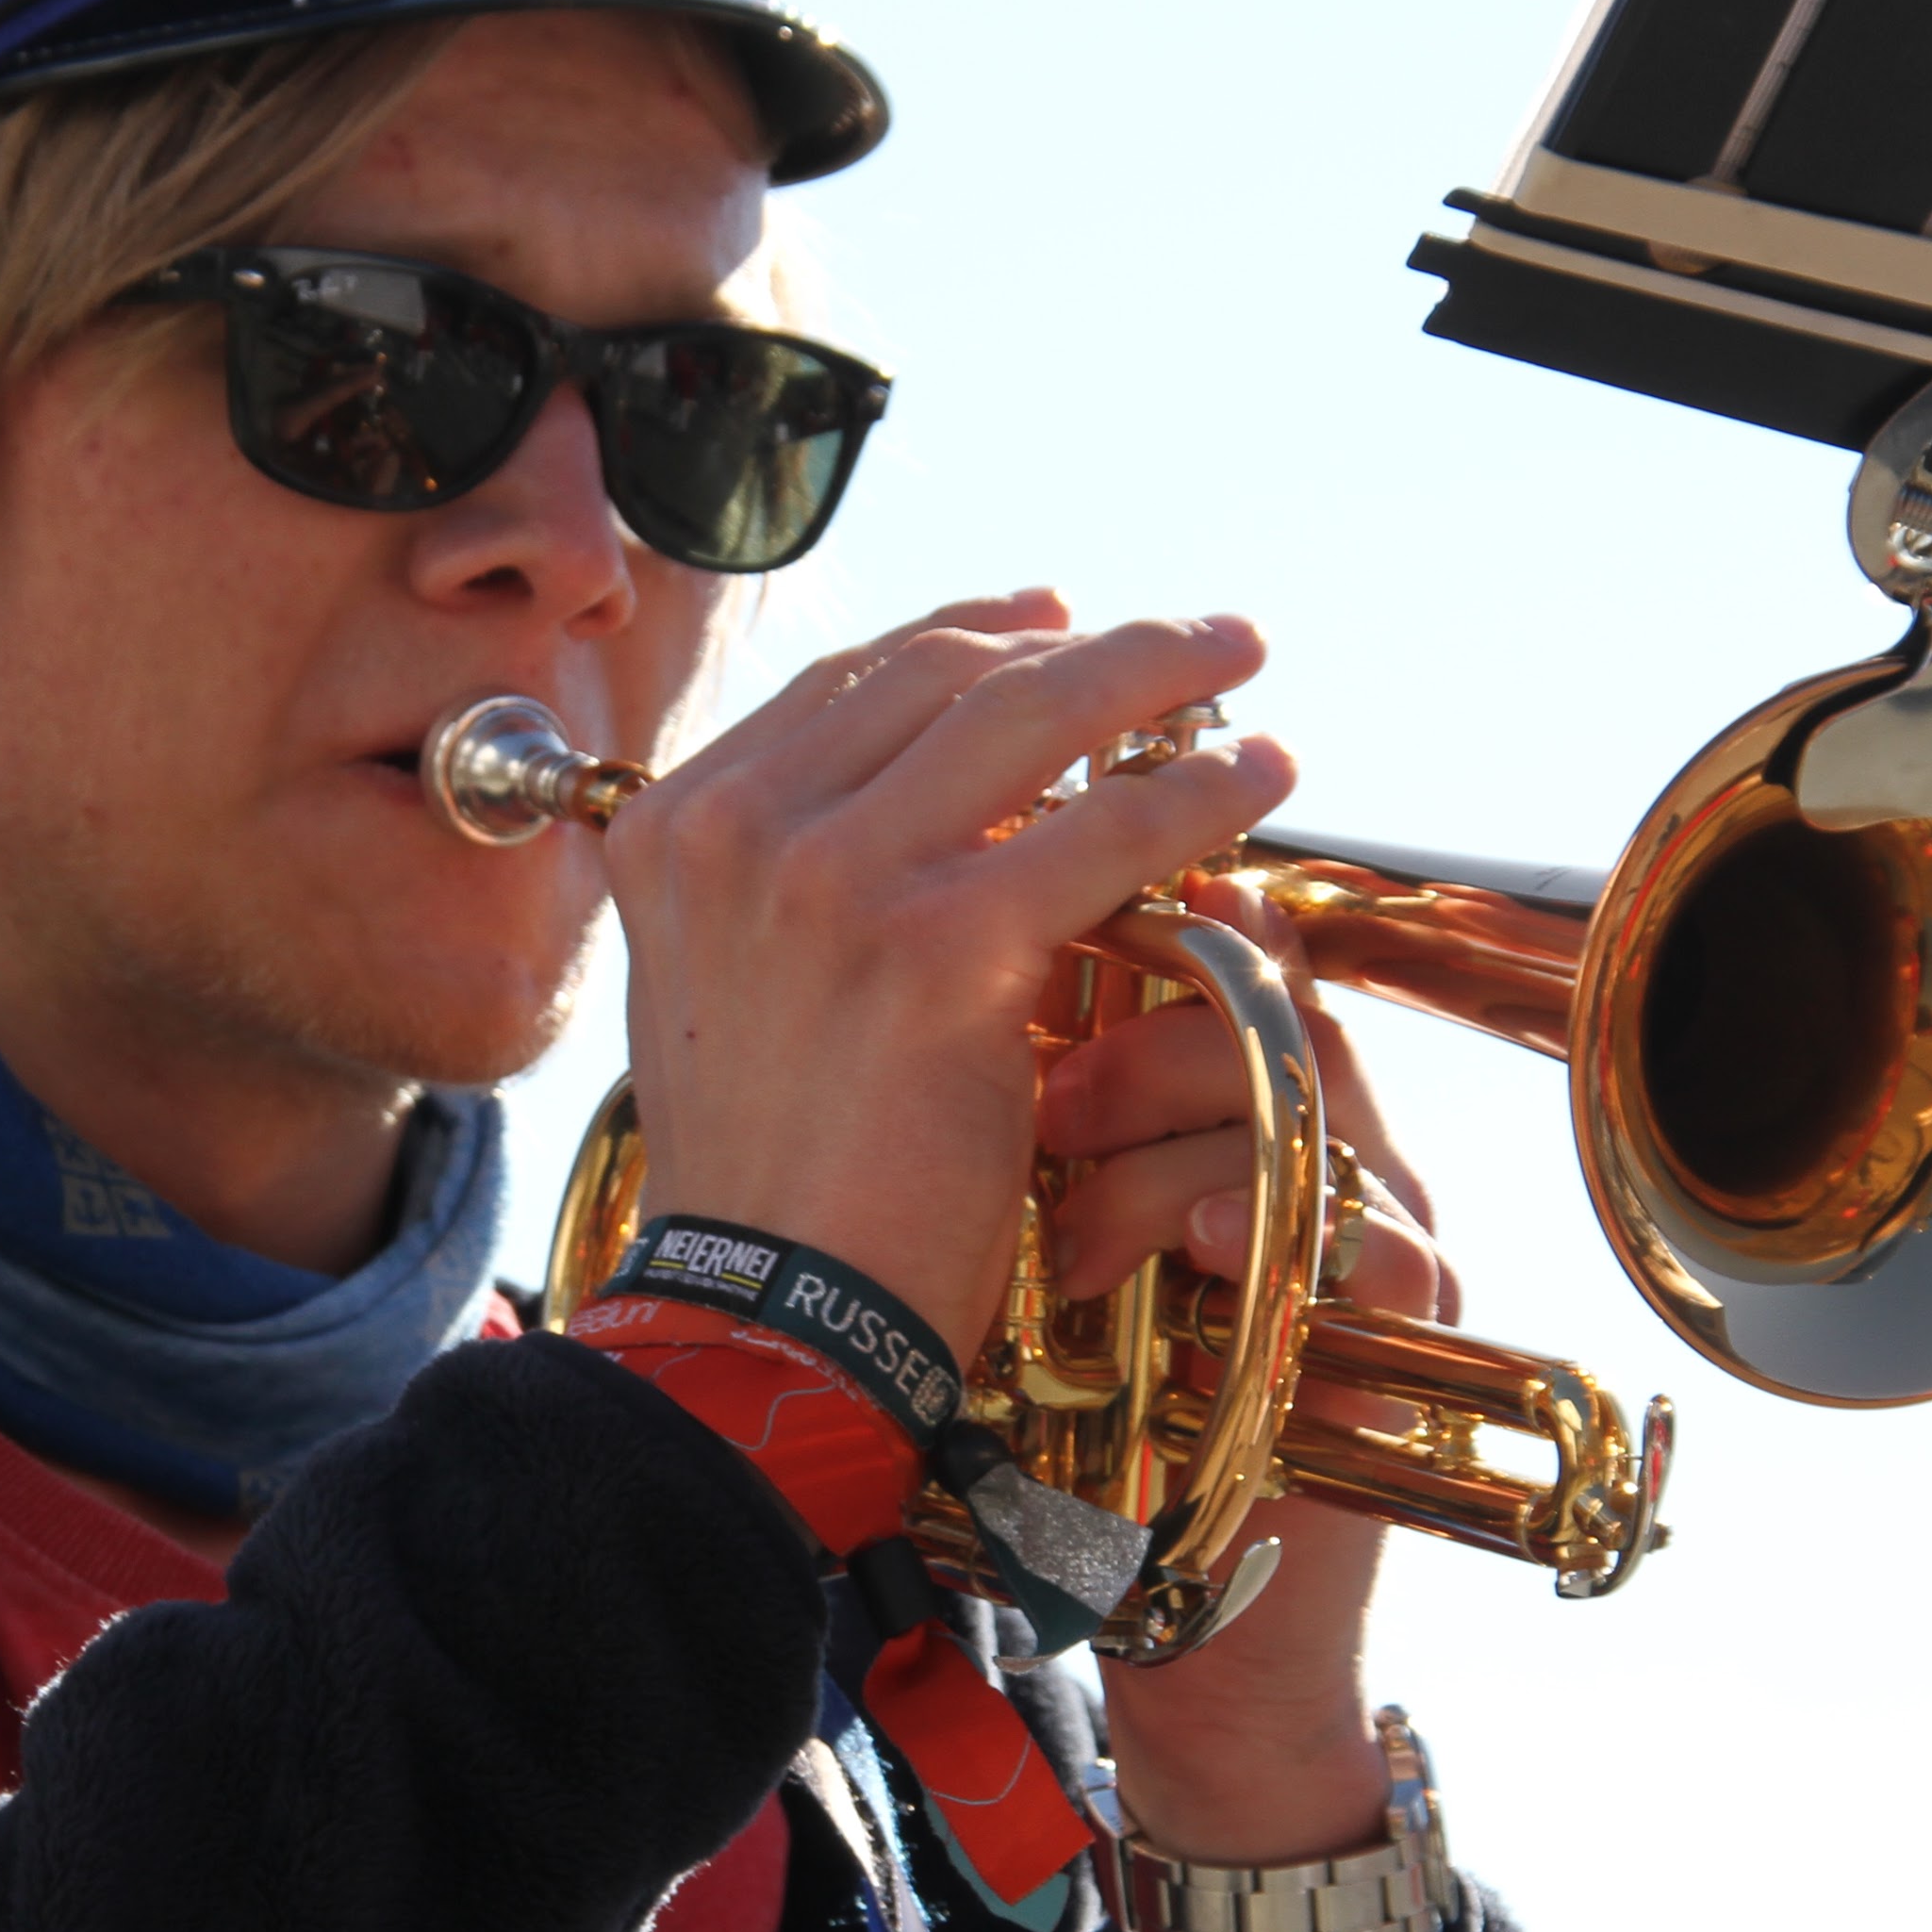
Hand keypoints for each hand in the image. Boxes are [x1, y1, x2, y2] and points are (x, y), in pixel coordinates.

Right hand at [606, 596, 1293, 1359]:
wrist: (766, 1309)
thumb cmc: (772, 1179)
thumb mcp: (731, 990)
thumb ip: (792, 886)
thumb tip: (919, 813)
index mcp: (677, 830)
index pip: (847, 682)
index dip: (969, 635)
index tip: (1055, 622)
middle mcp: (739, 831)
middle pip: (943, 676)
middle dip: (1084, 639)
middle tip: (1187, 640)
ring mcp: (830, 879)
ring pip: (1030, 720)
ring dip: (1157, 677)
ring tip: (1240, 672)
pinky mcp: (934, 948)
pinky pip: (1101, 831)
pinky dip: (1194, 792)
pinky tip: (1254, 778)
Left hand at [1039, 948, 1452, 1931]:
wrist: (1184, 1619)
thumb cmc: (1096, 1429)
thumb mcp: (1037, 1260)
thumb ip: (1024, 1141)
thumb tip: (925, 1009)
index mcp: (1237, 1110)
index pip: (1216, 965)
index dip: (1130, 954)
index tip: (1018, 986)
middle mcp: (1322, 1152)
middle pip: (1273, 1018)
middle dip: (1145, 1047)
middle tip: (1046, 1110)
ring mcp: (1375, 1235)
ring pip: (1312, 1120)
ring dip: (1177, 1162)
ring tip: (1080, 1240)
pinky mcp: (1399, 1330)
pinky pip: (1374, 1240)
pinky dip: (1268, 1234)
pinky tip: (1187, 1256)